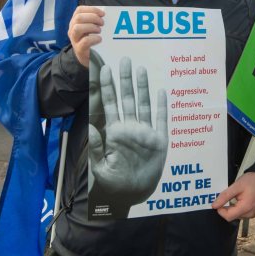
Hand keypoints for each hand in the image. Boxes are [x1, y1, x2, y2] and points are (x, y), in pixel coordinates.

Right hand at [68, 6, 103, 65]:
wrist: (88, 58)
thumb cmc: (91, 40)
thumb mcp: (91, 28)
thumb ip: (95, 20)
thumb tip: (105, 14)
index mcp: (75, 22)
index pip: (79, 10)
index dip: (92, 9)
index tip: (102, 13)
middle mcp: (72, 29)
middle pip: (78, 18)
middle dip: (93, 18)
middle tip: (102, 23)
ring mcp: (74, 40)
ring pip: (77, 28)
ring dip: (91, 27)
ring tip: (99, 31)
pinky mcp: (79, 49)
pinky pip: (84, 41)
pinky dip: (94, 38)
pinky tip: (99, 39)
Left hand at [89, 57, 168, 205]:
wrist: (133, 195)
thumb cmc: (114, 183)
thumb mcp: (101, 168)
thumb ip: (97, 149)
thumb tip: (93, 128)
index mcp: (114, 132)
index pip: (109, 104)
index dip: (107, 87)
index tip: (105, 69)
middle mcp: (130, 127)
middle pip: (126, 99)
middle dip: (125, 80)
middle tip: (124, 60)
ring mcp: (145, 132)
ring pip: (143, 104)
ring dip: (142, 87)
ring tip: (140, 69)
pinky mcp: (159, 140)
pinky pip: (161, 120)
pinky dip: (161, 106)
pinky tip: (161, 91)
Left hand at [213, 172, 254, 221]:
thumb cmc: (252, 181)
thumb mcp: (236, 186)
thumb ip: (225, 196)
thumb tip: (214, 206)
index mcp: (246, 208)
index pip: (228, 217)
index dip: (220, 210)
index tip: (219, 201)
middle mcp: (249, 214)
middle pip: (232, 216)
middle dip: (226, 208)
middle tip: (226, 196)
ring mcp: (252, 214)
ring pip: (236, 215)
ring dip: (231, 207)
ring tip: (234, 196)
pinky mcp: (253, 212)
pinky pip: (241, 212)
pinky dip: (237, 207)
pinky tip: (238, 199)